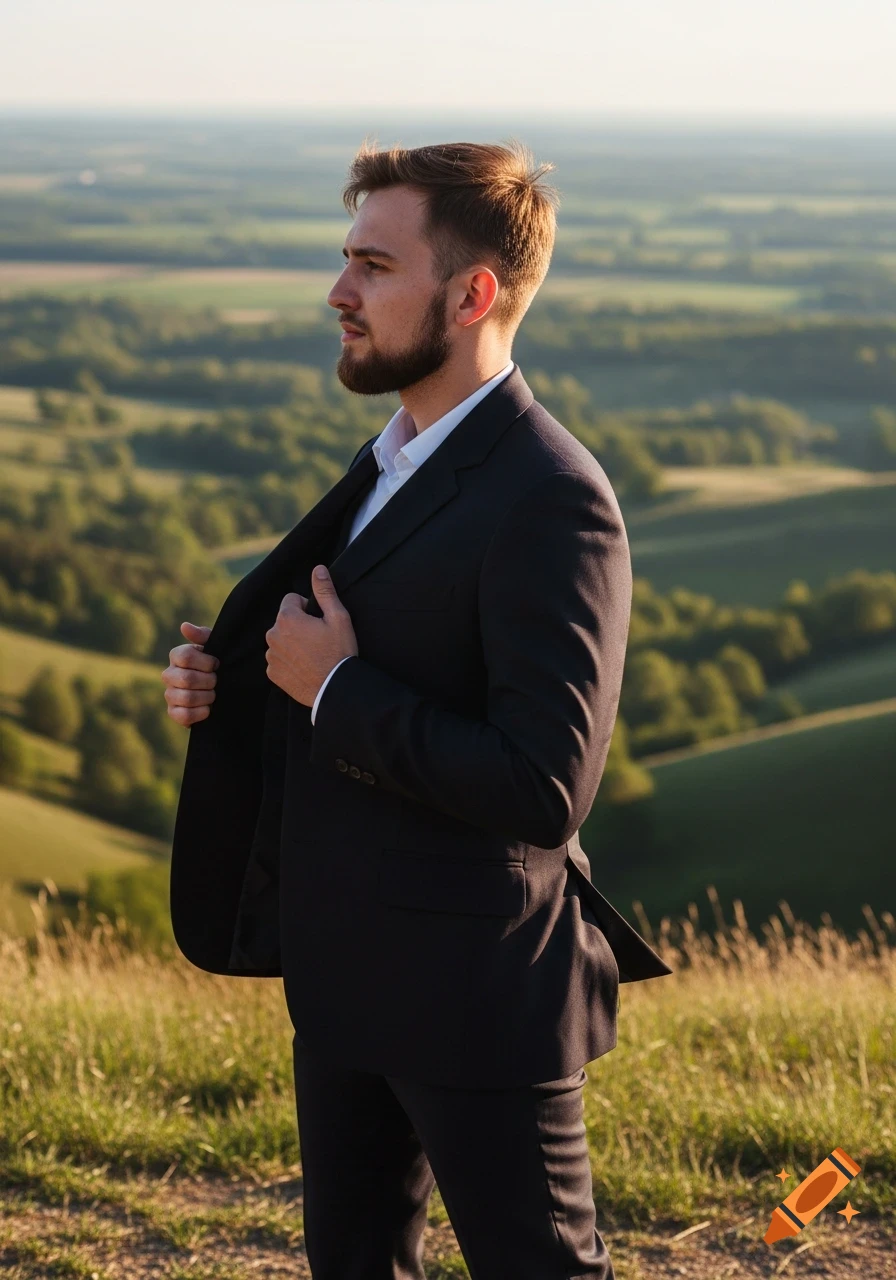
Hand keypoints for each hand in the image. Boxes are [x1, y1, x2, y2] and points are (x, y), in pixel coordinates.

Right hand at [162, 622, 218, 725]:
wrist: (222, 690)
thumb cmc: (216, 665)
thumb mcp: (215, 648)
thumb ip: (203, 636)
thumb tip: (184, 626)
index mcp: (177, 656)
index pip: (186, 657)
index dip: (206, 663)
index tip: (217, 665)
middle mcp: (169, 674)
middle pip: (187, 679)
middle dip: (209, 682)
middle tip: (216, 681)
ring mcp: (169, 694)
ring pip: (187, 698)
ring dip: (207, 697)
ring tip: (213, 695)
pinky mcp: (173, 712)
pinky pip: (184, 715)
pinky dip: (201, 713)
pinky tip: (208, 708)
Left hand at [265, 565, 357, 706]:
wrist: (335, 689)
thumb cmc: (339, 652)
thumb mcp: (338, 617)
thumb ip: (324, 591)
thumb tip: (318, 569)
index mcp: (287, 618)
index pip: (291, 600)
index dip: (307, 608)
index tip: (319, 622)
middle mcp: (273, 635)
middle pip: (284, 620)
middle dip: (298, 625)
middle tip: (318, 639)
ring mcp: (271, 655)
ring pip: (281, 639)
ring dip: (292, 643)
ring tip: (313, 655)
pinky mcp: (272, 673)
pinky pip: (278, 659)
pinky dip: (289, 661)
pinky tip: (305, 667)